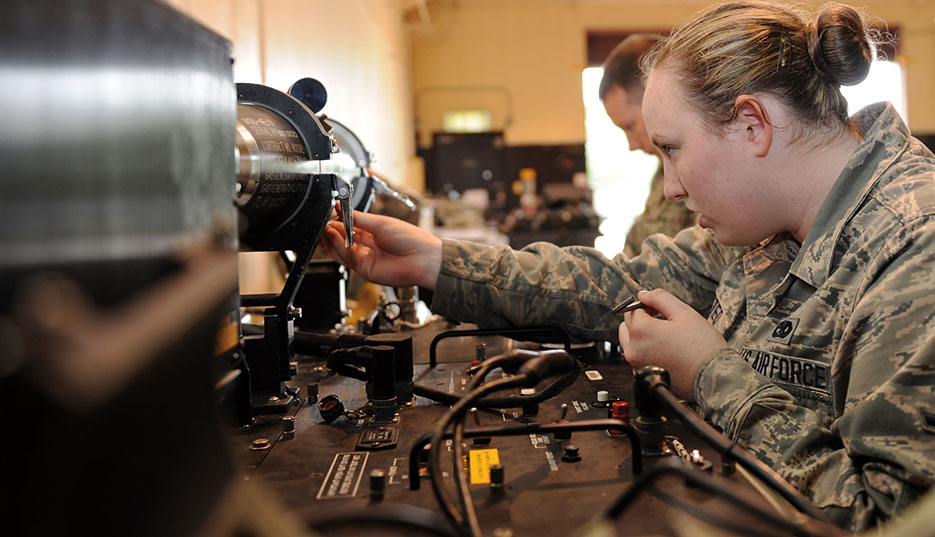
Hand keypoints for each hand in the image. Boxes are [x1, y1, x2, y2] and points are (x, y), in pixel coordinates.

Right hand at [320, 211, 442, 289]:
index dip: (338, 220)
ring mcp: (365, 258)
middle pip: (341, 239)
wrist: (422, 258)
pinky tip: (334, 236)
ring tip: (326, 227)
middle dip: (330, 231)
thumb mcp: (380, 223)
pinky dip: (338, 247)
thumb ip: (358, 218)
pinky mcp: (364, 269)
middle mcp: (367, 246)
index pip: (348, 226)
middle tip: (323, 222)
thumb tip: (342, 209)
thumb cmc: (410, 239)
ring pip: (340, 250)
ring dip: (330, 239)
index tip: (330, 212)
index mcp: (372, 232)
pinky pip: (346, 258)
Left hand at [618, 289, 726, 400]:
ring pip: (629, 342)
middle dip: (640, 320)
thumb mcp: (684, 312)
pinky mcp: (643, 375)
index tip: (658, 308)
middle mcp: (633, 350)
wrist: (713, 377)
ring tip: (664, 336)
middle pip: (626, 326)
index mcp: (641, 331)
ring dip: (640, 335)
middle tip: (661, 321)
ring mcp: (636, 365)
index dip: (646, 305)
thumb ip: (660, 298)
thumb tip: (643, 294)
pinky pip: (637, 357)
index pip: (631, 309)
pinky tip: (665, 351)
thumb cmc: (702, 348)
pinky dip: (645, 351)